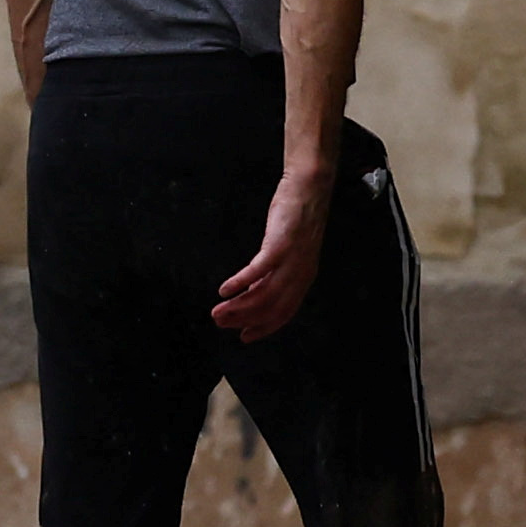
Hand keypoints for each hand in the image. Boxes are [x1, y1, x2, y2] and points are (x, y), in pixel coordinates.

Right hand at [211, 166, 327, 339]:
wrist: (308, 189)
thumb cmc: (296, 218)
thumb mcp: (287, 251)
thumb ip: (274, 273)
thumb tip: (253, 291)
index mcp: (303, 279)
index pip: (283, 313)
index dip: (263, 328)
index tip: (245, 336)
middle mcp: (299, 275)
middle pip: (270, 308)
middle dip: (243, 319)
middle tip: (221, 323)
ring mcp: (290, 261)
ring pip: (262, 294)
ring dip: (237, 307)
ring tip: (217, 312)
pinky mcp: (279, 246)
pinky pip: (257, 271)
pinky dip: (239, 283)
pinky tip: (224, 290)